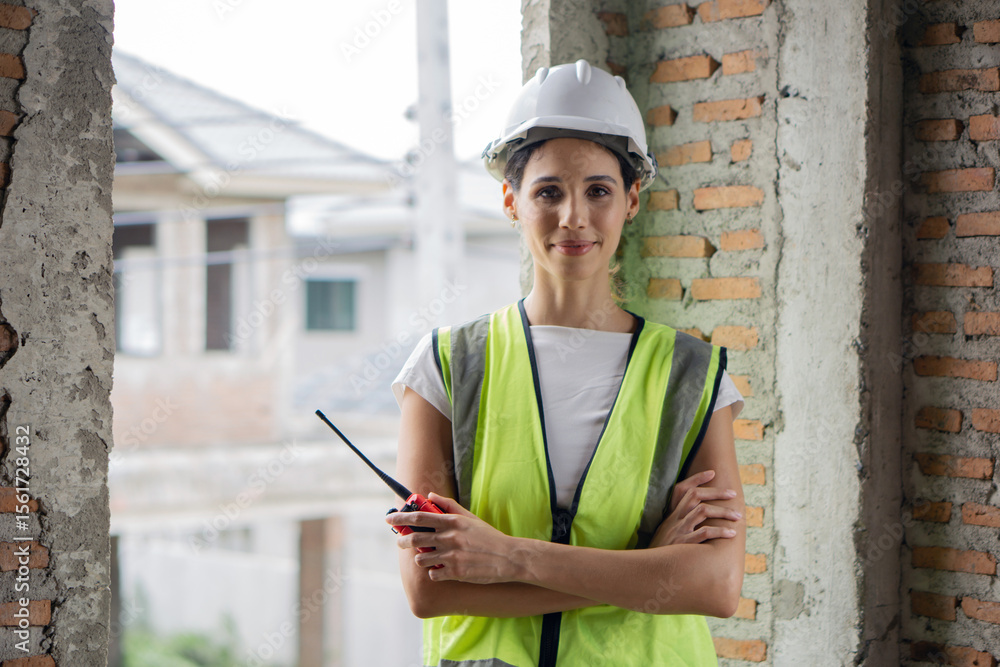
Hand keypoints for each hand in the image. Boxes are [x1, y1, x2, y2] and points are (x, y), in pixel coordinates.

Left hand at [385, 492, 528, 583]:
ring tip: (427, 557)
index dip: (401, 517)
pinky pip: (433, 574)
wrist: (507, 557)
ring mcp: (451, 556)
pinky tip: (441, 569)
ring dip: (421, 558)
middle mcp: (449, 538)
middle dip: (403, 541)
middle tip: (401, 542)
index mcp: (452, 522)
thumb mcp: (469, 517)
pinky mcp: (455, 572)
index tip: (389, 518)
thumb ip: (448, 505)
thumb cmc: (488, 537)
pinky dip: (434, 572)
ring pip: (421, 559)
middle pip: (415, 539)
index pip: (419, 517)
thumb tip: (430, 496)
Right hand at [651, 470, 740, 546]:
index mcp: (671, 516)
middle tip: (733, 494)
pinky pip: (704, 533)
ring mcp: (679, 530)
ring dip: (723, 512)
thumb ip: (679, 526)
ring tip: (738, 516)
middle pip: (696, 496)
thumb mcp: (666, 535)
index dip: (697, 479)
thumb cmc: (661, 554)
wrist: (648, 570)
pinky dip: (720, 532)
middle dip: (716, 492)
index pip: (682, 489)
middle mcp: (674, 519)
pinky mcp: (683, 544)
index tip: (712, 473)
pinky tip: (731, 534)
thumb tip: (698, 521)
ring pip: (703, 511)